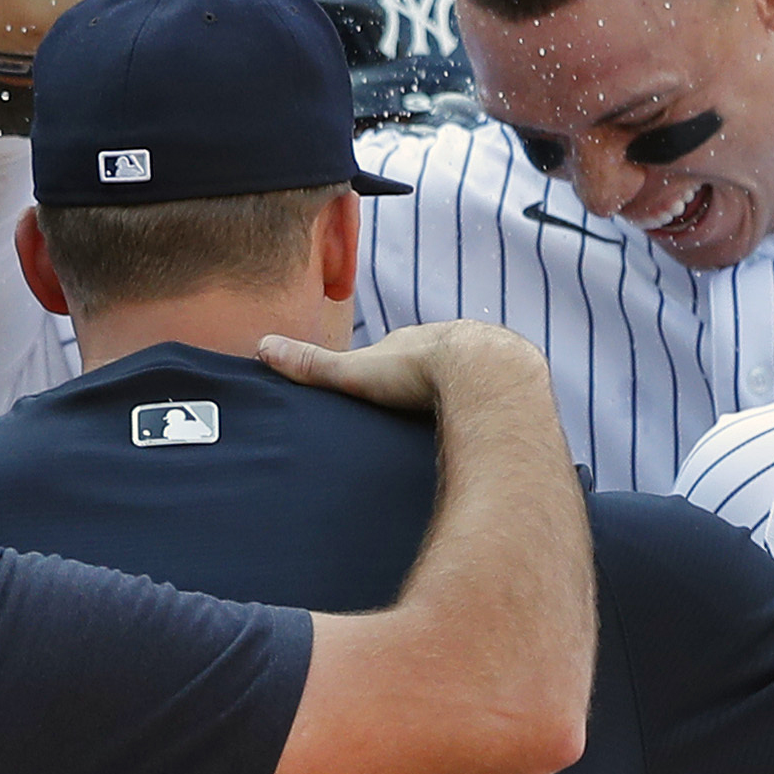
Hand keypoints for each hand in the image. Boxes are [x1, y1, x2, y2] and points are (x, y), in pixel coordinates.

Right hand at [255, 319, 546, 417]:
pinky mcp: (511, 386)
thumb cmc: (417, 370)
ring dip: (461, 398)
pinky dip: (488, 410)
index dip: (384, 374)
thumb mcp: (355, 370)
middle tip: (413, 413)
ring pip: (470, 380)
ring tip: (449, 428)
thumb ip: (312, 364)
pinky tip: (484, 431)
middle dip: (424, 386)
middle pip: (434, 366)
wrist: (484, 372)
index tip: (377, 394)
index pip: (395, 355)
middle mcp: (453, 345)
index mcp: (415, 342)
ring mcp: (486, 363)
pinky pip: (497, 397)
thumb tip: (262, 347)